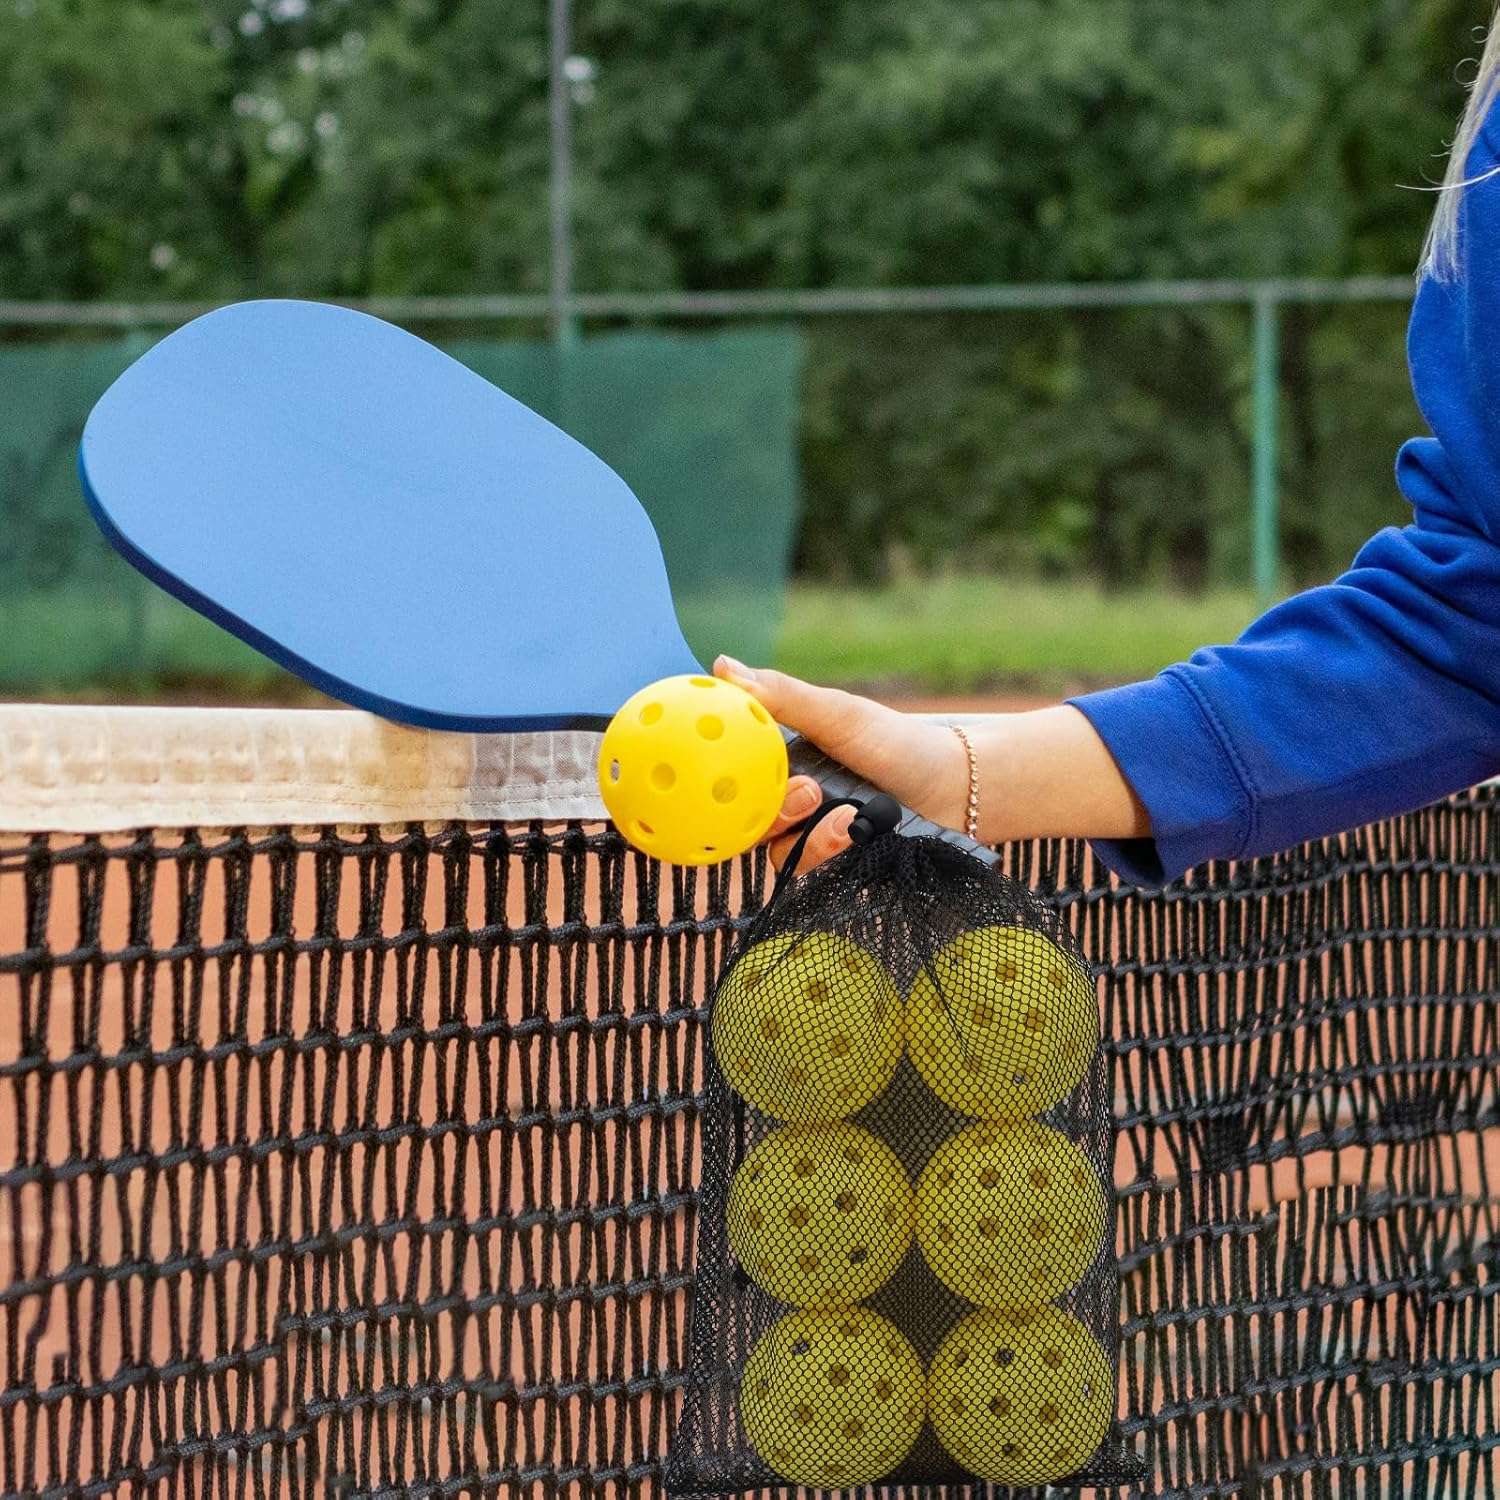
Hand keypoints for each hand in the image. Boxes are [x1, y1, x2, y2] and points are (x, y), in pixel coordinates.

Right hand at [713, 656, 971, 871]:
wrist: (954, 790)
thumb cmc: (897, 744)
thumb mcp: (839, 715)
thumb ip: (783, 697)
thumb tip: (721, 667)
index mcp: (778, 758)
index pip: (730, 769)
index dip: (719, 772)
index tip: (721, 763)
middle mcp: (786, 797)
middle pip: (744, 816)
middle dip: (772, 809)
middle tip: (807, 793)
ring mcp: (806, 833)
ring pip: (774, 848)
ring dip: (806, 834)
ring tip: (846, 817)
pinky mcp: (828, 863)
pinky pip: (807, 868)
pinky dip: (827, 849)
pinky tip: (856, 832)